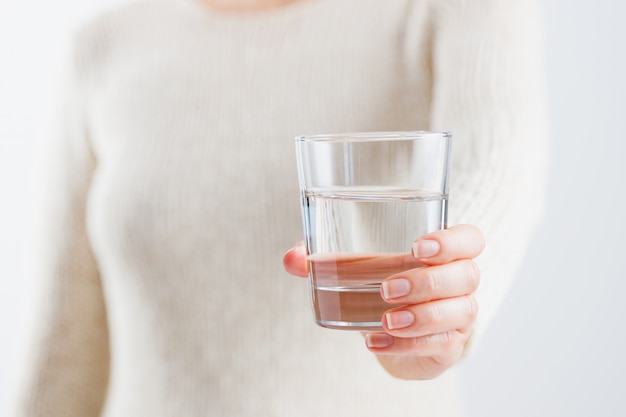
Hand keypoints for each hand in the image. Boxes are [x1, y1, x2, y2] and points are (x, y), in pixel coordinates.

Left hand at [282, 224, 484, 379]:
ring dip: (422, 316)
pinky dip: (406, 344)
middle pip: (467, 276)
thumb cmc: (380, 283)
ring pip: (459, 312)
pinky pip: (438, 344)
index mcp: (446, 253)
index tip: (417, 248)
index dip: (452, 242)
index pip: (471, 240)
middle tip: (387, 288)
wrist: (393, 329)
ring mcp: (459, 316)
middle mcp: (461, 283)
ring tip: (385, 319)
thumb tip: (291, 258)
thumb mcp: (355, 267)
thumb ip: (324, 257)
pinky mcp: (447, 345)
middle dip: (427, 282)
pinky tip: (377, 341)